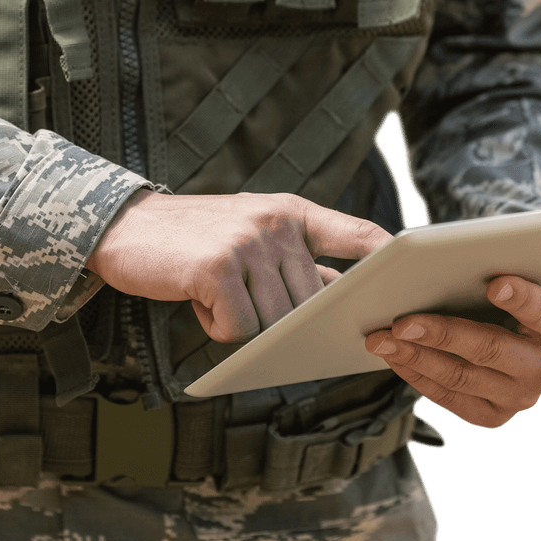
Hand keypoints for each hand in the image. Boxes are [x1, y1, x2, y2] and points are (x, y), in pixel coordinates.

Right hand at [88, 190, 389, 341]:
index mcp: (291, 212)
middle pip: (312, 303)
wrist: (125, 227)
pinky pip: (238, 328)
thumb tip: (342, 300)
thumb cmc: (193, 239)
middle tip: (241, 303)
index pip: (360, 235)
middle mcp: (275, 223)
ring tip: (213, 291)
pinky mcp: (216, 268)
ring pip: (275, 322)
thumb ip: (296, 261)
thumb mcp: (251, 235)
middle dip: (283, 320)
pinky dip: (215, 326)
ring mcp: (247, 243)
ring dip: (242, 322)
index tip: (415, 283)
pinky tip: (197, 297)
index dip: (392, 262)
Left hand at [363, 274, 540, 426]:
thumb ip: (503, 258)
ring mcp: (522, 397)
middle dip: (442, 335)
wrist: (519, 328)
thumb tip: (459, 249)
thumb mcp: (519, 268)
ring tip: (381, 338)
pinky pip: (450, 399)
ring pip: (462, 378)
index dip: (523, 299)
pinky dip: (416, 376)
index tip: (495, 284)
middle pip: (492, 351)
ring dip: (415, 357)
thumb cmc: (513, 287)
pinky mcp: (494, 415)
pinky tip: (393, 355)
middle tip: (403, 322)